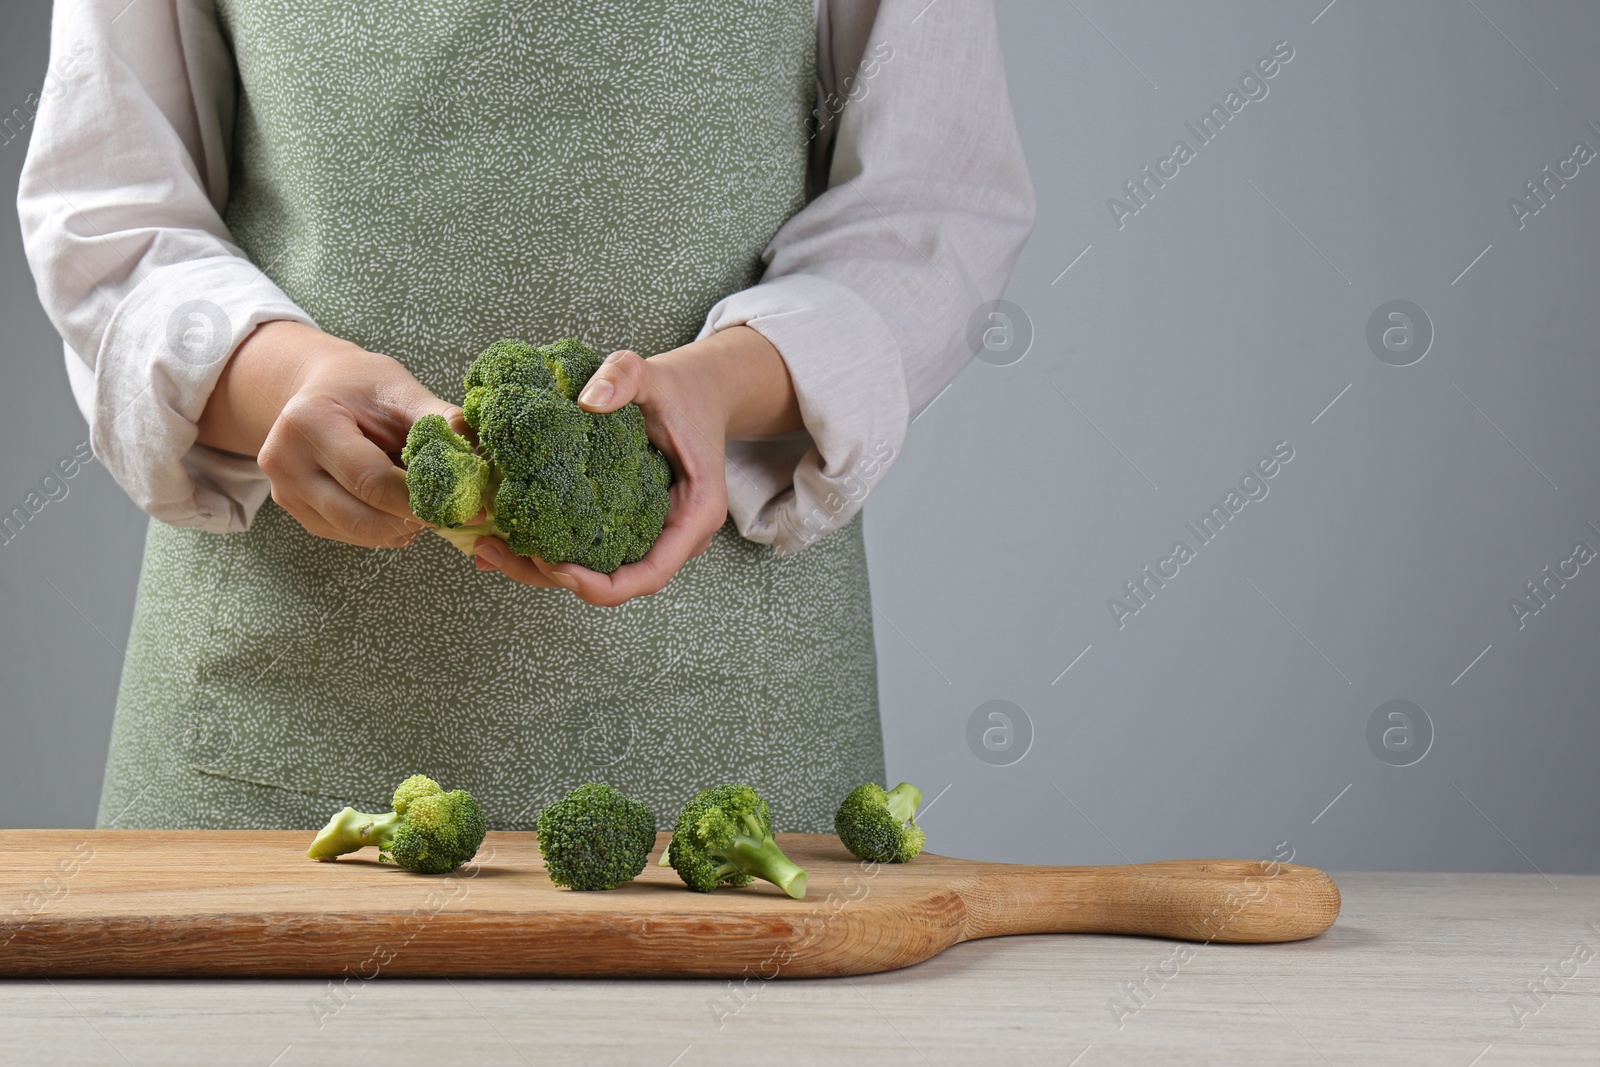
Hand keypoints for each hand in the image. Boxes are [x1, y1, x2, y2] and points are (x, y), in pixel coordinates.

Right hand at [197, 321, 462, 548]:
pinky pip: (347, 534)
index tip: (463, 504)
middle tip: (450, 511)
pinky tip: (399, 507)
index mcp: (309, 422)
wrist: (318, 388)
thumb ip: (437, 419)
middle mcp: (285, 461)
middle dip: (414, 519)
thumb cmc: (361, 386)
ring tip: (425, 504)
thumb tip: (477, 453)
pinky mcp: (294, 509)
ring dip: (401, 528)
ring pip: (356, 532)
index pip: (370, 479)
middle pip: (361, 516)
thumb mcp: (399, 389)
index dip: (420, 499)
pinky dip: (382, 528)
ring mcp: (285, 490)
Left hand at [478, 325, 800, 605]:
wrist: (697, 393)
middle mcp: (672, 537)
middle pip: (613, 585)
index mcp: (692, 517)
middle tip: (497, 552)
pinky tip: (504, 534)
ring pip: (596, 573)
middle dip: (553, 578)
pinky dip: (549, 546)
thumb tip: (588, 400)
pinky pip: (589, 549)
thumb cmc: (680, 391)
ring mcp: (649, 536)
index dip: (599, 584)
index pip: (648, 576)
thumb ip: (625, 376)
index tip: (552, 565)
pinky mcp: (626, 526)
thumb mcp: (654, 375)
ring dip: (541, 568)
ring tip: (489, 546)